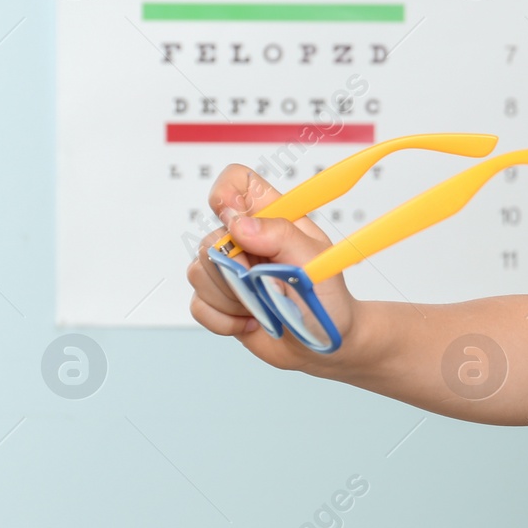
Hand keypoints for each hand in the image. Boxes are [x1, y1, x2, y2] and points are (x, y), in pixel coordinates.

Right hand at [186, 164, 358, 372]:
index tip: (235, 225)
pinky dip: (224, 320)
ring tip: (265, 306)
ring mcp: (231, 270)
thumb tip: (238, 223)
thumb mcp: (316, 263)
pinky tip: (252, 321)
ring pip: (198, 273)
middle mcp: (247, 240)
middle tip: (268, 285)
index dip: (226, 195)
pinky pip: (198, 304)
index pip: (238, 182)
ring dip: (232, 299)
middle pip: (210, 238)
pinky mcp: (219, 300)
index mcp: (274, 218)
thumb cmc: (329, 300)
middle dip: (236, 271)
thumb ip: (281, 235)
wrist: (326, 344)